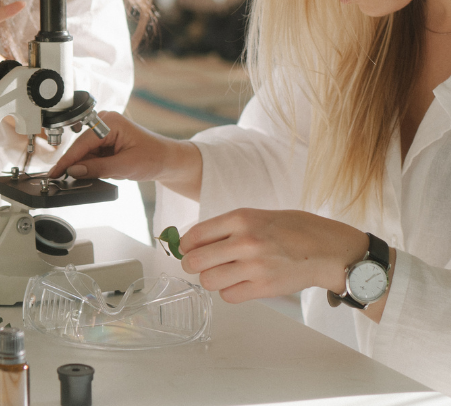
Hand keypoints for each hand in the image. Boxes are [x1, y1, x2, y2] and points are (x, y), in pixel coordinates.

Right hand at [50, 112, 203, 198]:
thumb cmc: (154, 157)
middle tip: (65, 181)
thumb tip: (75, 170)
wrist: (169, 161)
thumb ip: (98, 168)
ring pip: (86, 153)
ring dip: (90, 167)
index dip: (68, 160)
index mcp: (110, 122)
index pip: (82, 142)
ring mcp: (105, 131)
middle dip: (78, 165)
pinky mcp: (107, 140)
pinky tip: (104, 172)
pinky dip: (95, 166)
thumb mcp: (126, 166)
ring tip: (105, 175)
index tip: (56, 172)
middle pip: (82, 147)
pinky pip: (93, 155)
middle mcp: (105, 122)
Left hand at [179, 209, 370, 302]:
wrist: (326, 249)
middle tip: (195, 264)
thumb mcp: (255, 215)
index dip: (184, 244)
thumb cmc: (291, 228)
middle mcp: (244, 241)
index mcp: (240, 218)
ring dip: (210, 279)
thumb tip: (195, 240)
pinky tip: (237, 283)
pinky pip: (229, 296)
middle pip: (196, 260)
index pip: (195, 234)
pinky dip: (228, 291)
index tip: (185, 248)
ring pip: (209, 280)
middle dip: (190, 264)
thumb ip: (227, 226)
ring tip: (219, 274)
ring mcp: (255, 266)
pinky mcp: (265, 288)